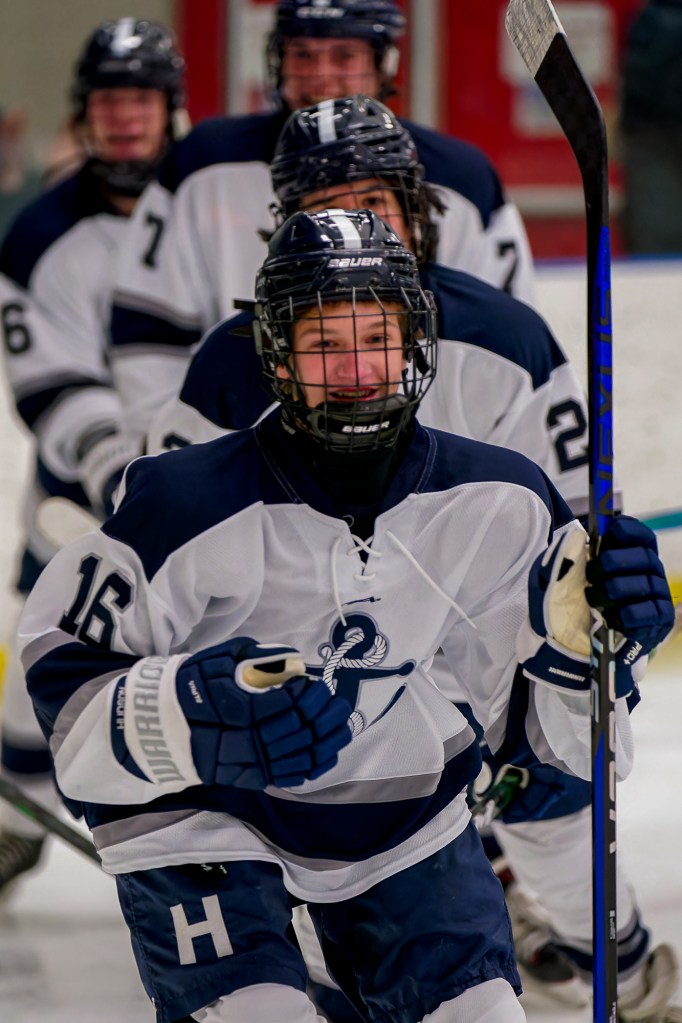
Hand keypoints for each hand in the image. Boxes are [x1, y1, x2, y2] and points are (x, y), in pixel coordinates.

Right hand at [175, 637, 351, 788]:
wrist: (163, 728)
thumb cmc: (192, 688)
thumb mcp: (217, 660)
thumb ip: (253, 656)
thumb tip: (288, 657)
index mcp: (239, 711)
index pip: (287, 705)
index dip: (307, 694)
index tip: (312, 681)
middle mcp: (248, 741)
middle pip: (300, 730)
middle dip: (324, 714)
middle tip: (336, 698)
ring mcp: (252, 763)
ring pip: (302, 756)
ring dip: (328, 739)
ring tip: (342, 721)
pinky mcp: (253, 778)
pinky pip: (292, 776)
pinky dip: (315, 765)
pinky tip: (329, 750)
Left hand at [526, 518, 673, 695]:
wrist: (570, 646)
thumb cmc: (568, 605)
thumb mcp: (559, 576)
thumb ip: (567, 554)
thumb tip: (577, 536)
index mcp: (630, 556)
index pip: (641, 535)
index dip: (627, 531)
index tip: (608, 534)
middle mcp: (649, 572)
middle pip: (642, 555)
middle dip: (611, 563)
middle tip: (591, 576)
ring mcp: (657, 596)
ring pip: (642, 583)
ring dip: (612, 590)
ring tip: (594, 600)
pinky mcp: (658, 620)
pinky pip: (647, 611)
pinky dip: (625, 613)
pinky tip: (611, 618)